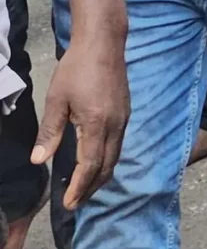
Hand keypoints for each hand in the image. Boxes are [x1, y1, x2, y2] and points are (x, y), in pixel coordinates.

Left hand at [34, 35, 128, 208]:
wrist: (103, 44)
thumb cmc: (76, 68)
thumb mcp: (56, 100)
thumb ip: (50, 132)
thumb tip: (39, 160)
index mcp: (97, 124)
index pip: (89, 165)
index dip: (79, 187)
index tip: (68, 204)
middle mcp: (115, 127)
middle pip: (106, 167)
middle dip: (91, 188)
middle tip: (75, 203)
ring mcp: (124, 121)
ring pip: (115, 158)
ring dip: (100, 177)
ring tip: (84, 189)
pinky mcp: (125, 114)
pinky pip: (118, 146)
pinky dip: (106, 162)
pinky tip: (95, 162)